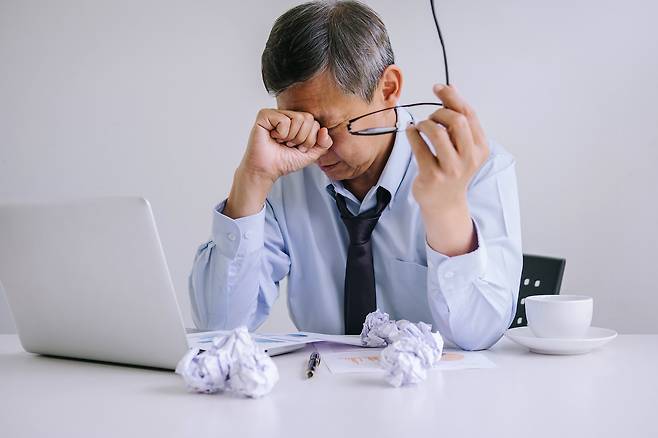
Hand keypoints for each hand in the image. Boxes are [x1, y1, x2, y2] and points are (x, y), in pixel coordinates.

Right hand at [242, 109, 332, 182]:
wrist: (267, 170)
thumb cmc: (284, 161)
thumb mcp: (311, 154)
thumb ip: (324, 144)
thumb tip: (324, 130)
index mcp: (298, 122)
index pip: (315, 123)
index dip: (309, 140)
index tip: (297, 148)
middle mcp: (287, 115)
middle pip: (308, 118)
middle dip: (301, 138)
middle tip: (289, 145)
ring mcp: (276, 114)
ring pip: (298, 118)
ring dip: (291, 137)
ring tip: (281, 142)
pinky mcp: (265, 115)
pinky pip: (284, 120)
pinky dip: (281, 133)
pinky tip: (273, 137)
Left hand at [405, 84, 488, 255]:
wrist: (444, 203)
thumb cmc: (452, 169)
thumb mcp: (462, 146)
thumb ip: (458, 119)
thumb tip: (451, 87)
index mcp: (480, 148)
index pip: (469, 114)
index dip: (452, 97)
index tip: (439, 88)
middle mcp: (469, 158)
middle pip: (456, 120)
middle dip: (440, 112)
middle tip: (431, 117)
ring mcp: (451, 169)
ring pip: (437, 132)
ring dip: (425, 123)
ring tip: (420, 127)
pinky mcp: (432, 176)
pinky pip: (419, 146)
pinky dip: (412, 134)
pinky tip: (411, 132)